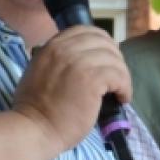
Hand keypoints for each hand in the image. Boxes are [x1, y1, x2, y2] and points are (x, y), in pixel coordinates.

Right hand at [14, 26, 131, 152]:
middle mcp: (65, 48)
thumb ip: (59, 60)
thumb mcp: (41, 72)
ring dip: (122, 75)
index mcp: (52, 45)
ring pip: (114, 59)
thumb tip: (85, 61)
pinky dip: (125, 87)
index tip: (107, 60)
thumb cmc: (36, 109)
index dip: (102, 43)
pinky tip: (122, 98)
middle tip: (117, 78)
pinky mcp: (91, 78)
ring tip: (120, 91)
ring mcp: (79, 62)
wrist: (34, 129)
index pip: (86, 31)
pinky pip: (119, 75)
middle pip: (104, 42)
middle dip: (115, 59)